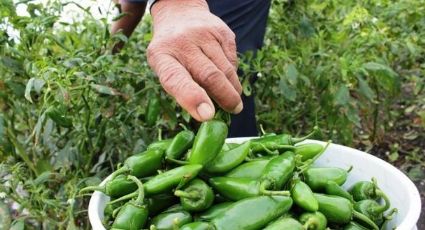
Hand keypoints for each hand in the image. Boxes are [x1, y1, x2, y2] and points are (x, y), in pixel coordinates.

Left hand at [147, 0, 242, 120]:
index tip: (207, 115)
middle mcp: (183, 44)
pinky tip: (227, 76)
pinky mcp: (222, 32)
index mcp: (162, 57)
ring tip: (233, 99)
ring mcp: (204, 35)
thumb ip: (182, 88)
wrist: (180, 14)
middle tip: (234, 110)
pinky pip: (233, 60)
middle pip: (209, 75)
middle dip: (225, 97)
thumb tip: (208, 112)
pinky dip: (232, 73)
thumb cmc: (172, 53)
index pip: (175, 79)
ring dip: (233, 88)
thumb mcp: (166, 68)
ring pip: (226, 69)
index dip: (191, 98)